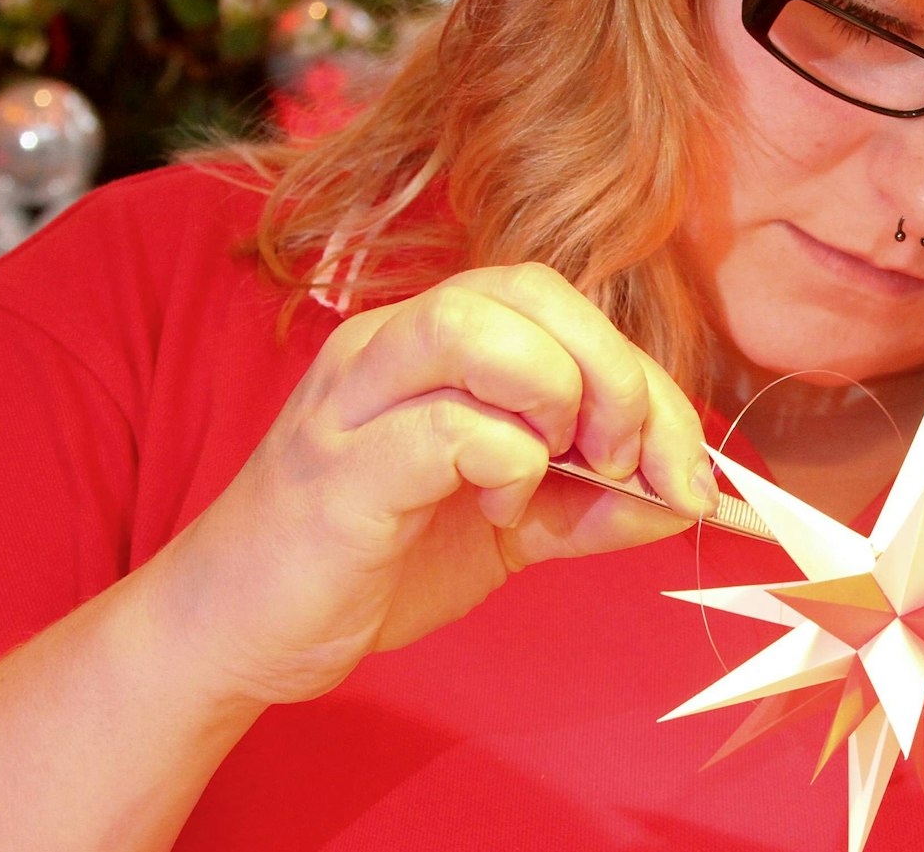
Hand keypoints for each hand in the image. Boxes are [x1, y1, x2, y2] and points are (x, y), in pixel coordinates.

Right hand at [143, 263, 716, 706]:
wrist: (237, 631)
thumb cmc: (368, 561)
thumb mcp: (510, 527)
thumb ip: (591, 504)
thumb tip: (683, 496)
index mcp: (432, 343)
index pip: (561, 306)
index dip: (643, 374)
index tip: (686, 465)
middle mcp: (390, 345)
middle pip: (532, 291)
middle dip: (618, 374)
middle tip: (638, 463)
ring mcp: (358, 397)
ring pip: (480, 327)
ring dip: (561, 394)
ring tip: (568, 467)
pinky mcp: (341, 465)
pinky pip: (450, 426)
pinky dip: (509, 465)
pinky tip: (501, 514)